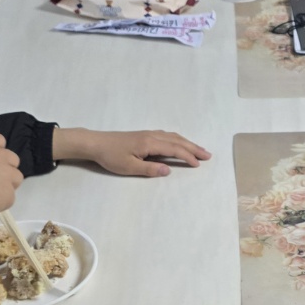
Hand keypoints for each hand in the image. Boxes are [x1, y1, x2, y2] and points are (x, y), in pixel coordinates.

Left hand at [52, 127, 211, 176]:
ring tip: (198, 149)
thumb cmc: (110, 157)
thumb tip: (169, 170)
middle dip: (193, 148)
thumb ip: (149, 169)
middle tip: (208, 155)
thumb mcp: (129, 167)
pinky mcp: (144, 135)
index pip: (174, 149)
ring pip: (173, 137)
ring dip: (187, 143)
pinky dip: (177, 139)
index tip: (199, 164)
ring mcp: (148, 134)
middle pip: (177, 140)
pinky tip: (179, 143)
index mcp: (149, 143)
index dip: (188, 156)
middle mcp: (152, 136)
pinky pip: (166, 135)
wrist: (96, 143)